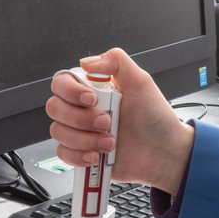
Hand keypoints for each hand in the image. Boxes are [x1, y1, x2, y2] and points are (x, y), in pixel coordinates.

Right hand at [47, 48, 193, 193]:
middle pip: (54, 108)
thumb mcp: (141, 81)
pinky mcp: (82, 154)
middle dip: (81, 118)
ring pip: (58, 132)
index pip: (61, 82)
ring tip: (110, 142)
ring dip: (84, 139)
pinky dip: (80, 156)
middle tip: (107, 122)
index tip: (92, 99)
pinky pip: (64, 154)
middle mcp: (83, 109)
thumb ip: (116, 61)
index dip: (70, 91)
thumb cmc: (155, 118)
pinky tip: (98, 155)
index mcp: (93, 89)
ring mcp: (81, 132)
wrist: (164, 153)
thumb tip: (87, 62)